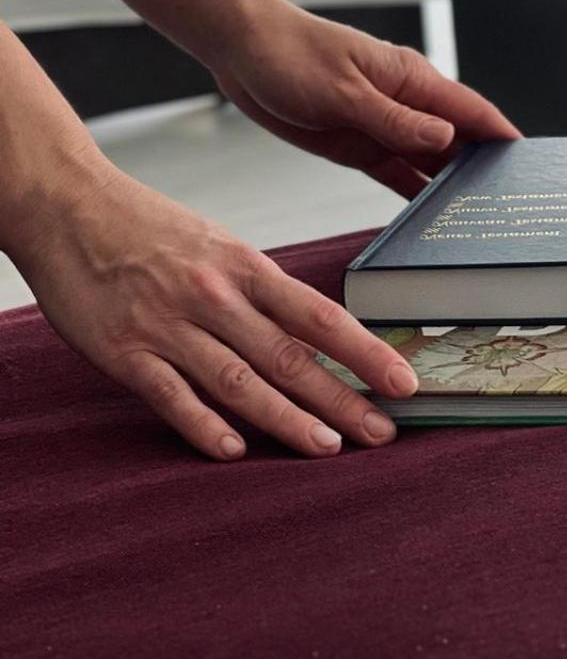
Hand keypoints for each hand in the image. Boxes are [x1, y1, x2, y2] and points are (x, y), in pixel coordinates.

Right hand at [18, 162, 420, 460]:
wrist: (69, 206)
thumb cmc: (150, 227)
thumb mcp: (218, 246)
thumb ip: (259, 292)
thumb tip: (312, 337)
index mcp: (245, 266)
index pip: (319, 315)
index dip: (365, 351)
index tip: (404, 381)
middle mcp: (214, 296)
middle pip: (289, 356)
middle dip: (342, 399)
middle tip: (383, 433)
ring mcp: (169, 324)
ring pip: (238, 381)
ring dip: (286, 420)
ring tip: (327, 449)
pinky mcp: (124, 350)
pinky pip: (170, 395)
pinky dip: (202, 424)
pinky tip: (233, 451)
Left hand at [208, 0, 518, 196]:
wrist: (243, 49)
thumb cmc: (292, 54)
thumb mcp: (344, 92)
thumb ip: (395, 120)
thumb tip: (446, 141)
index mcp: (412, 80)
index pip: (472, 111)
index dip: (503, 136)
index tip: (530, 164)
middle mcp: (405, 104)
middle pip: (457, 141)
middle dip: (483, 168)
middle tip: (508, 206)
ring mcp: (383, 125)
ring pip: (429, 161)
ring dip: (449, 186)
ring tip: (476, 220)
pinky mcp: (358, 143)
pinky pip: (396, 172)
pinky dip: (413, 194)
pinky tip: (429, 218)